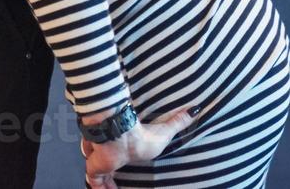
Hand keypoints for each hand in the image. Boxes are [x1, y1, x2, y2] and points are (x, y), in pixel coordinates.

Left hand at [81, 107, 195, 188]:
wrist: (123, 134)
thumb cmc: (142, 135)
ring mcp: (101, 160)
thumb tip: (195, 109)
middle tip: (113, 183)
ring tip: (106, 188)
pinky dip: (98, 187)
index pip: (119, 156)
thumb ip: (177, 121)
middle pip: (106, 166)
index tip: (118, 161)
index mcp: (125, 149)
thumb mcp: (165, 131)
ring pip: (98, 174)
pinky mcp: (94, 167)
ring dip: (102, 182)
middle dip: (108, 174)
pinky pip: (94, 181)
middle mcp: (112, 154)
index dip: (118, 160)